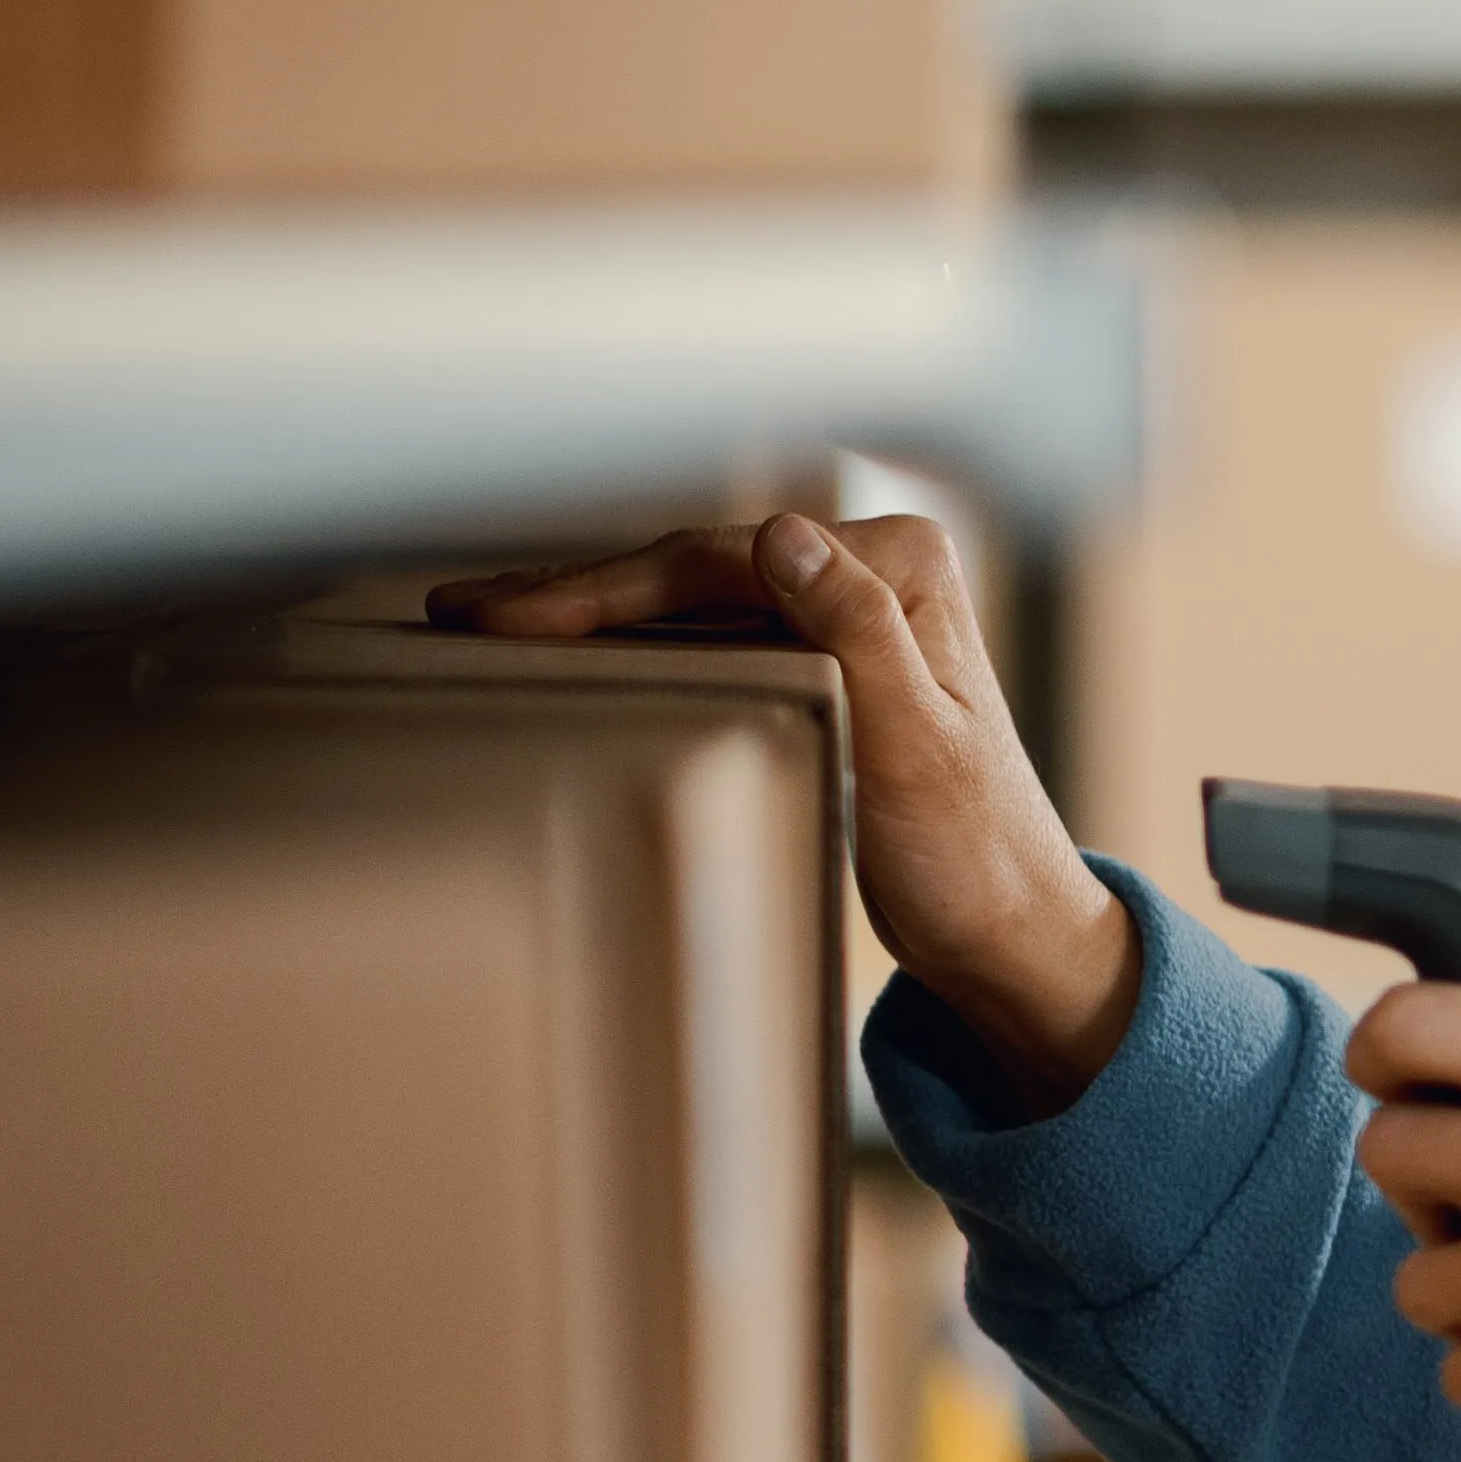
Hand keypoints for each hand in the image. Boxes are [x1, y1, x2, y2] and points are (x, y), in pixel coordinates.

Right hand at [440, 509, 1135, 1104]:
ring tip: (474, 620)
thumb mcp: (914, 748)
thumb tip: (781, 535)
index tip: (506, 619)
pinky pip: (705, 638)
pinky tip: (563, 654)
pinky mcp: (823, 662)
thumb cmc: (971, 853)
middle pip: (695, 572)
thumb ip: (858, 633)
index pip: (722, 562)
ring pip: (689, 603)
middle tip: (452, 610)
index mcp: (902, 564)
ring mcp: (847, 612)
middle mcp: (877, 569)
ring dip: (586, 614)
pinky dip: (630, 645)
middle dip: (572, 592)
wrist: (1008, 926)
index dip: (606, 588)